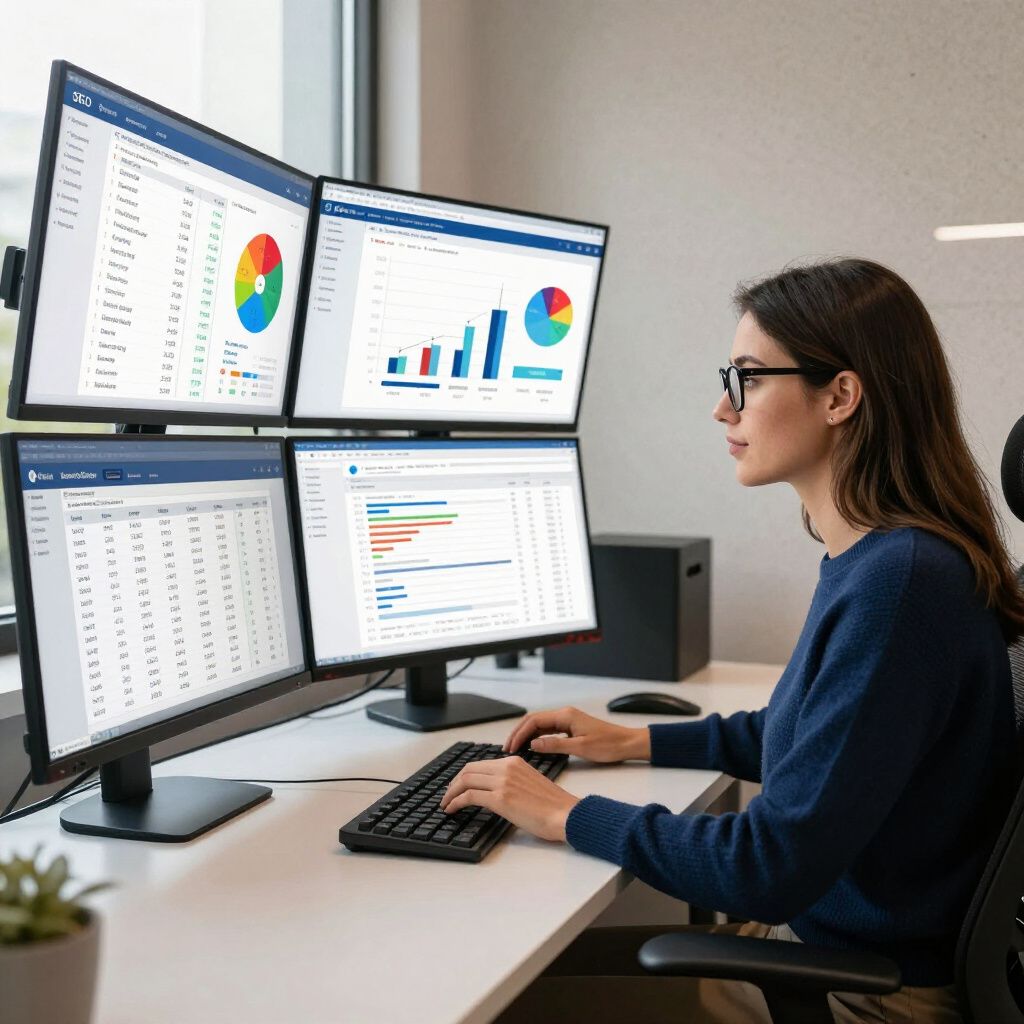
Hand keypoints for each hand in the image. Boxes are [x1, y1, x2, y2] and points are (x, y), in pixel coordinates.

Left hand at [440, 755, 579, 841]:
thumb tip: (496, 792)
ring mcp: (502, 781)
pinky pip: (468, 796)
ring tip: (445, 804)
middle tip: (447, 795)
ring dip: (450, 793)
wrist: (565, 814)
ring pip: (465, 781)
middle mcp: (507, 767)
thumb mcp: (530, 783)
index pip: (480, 764)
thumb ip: (512, 781)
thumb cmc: (553, 805)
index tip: (457, 786)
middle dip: (453, 783)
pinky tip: (451, 810)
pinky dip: (455, 802)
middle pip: (468, 769)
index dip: (464, 775)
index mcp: (514, 761)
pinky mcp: (500, 798)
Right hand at [503, 706, 650, 763]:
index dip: (519, 733)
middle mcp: (565, 715)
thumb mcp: (580, 748)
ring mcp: (568, 721)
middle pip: (534, 720)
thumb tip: (533, 744)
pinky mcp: (571, 728)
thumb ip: (555, 745)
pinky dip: (537, 737)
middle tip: (507, 748)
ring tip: (515, 748)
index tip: (510, 746)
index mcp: (565, 716)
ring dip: (526, 735)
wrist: (627, 743)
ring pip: (540, 725)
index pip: (534, 721)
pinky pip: (548, 730)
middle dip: (518, 733)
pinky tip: (532, 746)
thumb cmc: (608, 745)